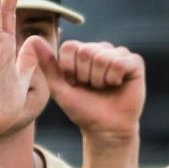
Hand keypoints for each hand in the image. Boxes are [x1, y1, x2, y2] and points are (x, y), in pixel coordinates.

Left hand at [30, 38, 145, 143]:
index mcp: (83, 53)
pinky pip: (120, 62)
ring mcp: (119, 55)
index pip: (71, 47)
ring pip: (103, 56)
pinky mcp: (135, 63)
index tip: (76, 84)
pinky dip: (115, 78)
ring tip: (105, 88)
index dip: (70, 69)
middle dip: (86, 75)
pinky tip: (119, 85)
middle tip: (93, 88)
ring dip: (101, 79)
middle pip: (86, 50)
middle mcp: (101, 50)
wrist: (106, 128)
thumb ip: (48, 64)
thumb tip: (33, 38)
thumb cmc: (83, 109)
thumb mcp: (60, 88)